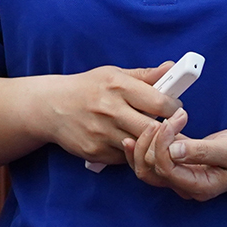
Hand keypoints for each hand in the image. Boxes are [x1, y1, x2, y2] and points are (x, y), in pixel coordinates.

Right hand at [40, 63, 177, 167]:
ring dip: (152, 144)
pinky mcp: (95, 151)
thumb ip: (145, 75)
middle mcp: (110, 110)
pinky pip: (125, 157)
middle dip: (170, 130)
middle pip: (153, 129)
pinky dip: (133, 153)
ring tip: (156, 138)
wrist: (51, 107)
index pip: (160, 102)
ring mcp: (101, 133)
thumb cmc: (88, 88)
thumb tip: (172, 68)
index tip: (176, 109)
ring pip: (141, 147)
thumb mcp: (114, 74)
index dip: (175, 108)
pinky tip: (133, 143)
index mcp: (118, 85)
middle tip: (173, 128)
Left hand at [124, 113, 226, 200]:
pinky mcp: (178, 164)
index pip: (167, 169)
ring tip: (156, 121)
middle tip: (166, 118)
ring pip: (147, 166)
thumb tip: (172, 151)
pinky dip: (147, 143)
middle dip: (152, 141)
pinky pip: (154, 158)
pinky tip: (146, 128)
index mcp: (200, 187)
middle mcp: (186, 186)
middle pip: (150, 170)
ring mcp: (180, 177)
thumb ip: (202, 151)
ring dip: (146, 143)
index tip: (175, 119)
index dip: (163, 143)